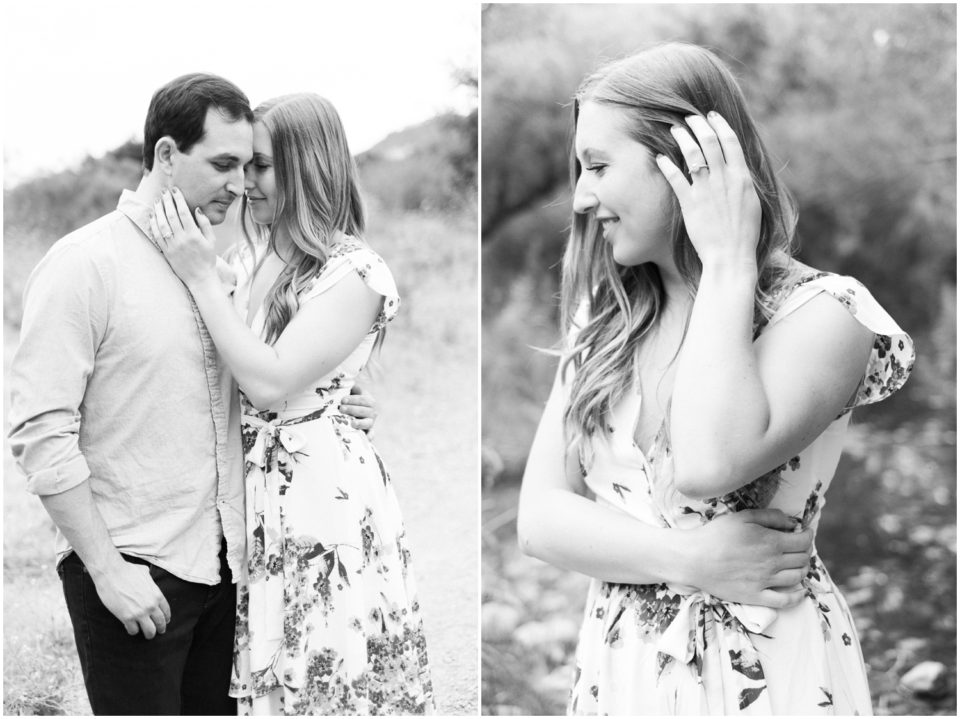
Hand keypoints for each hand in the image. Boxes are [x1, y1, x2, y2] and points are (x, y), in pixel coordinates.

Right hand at [92, 559, 170, 638]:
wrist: (112, 573)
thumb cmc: (127, 571)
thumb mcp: (144, 572)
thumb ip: (149, 578)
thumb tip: (147, 574)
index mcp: (157, 595)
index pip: (166, 611)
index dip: (166, 618)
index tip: (165, 622)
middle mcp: (151, 605)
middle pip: (160, 623)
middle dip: (160, 629)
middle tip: (159, 632)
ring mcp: (140, 613)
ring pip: (150, 631)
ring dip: (149, 634)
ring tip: (147, 635)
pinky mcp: (127, 618)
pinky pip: (133, 630)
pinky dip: (133, 631)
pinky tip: (131, 629)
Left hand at [151, 187, 218, 288]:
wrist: (200, 278)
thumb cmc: (207, 258)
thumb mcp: (211, 240)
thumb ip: (205, 224)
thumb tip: (197, 209)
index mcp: (194, 234)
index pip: (184, 212)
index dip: (178, 199)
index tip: (175, 190)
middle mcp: (182, 239)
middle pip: (171, 215)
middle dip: (167, 201)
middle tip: (164, 191)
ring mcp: (172, 245)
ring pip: (162, 223)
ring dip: (159, 210)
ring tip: (158, 201)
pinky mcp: (166, 251)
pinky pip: (157, 235)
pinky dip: (154, 224)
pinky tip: (153, 215)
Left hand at [340, 384, 377, 436]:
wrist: (352, 415)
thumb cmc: (349, 402)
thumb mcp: (351, 394)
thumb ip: (351, 389)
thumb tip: (350, 384)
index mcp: (368, 400)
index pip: (363, 399)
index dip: (354, 399)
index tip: (343, 400)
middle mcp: (372, 411)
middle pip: (365, 410)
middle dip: (353, 409)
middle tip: (341, 409)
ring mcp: (370, 422)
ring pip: (368, 423)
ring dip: (360, 423)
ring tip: (352, 423)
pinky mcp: (369, 432)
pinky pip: (371, 435)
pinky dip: (369, 437)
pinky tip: (365, 438)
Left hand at [656, 112, 760, 268]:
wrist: (732, 255)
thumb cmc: (744, 234)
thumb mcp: (751, 203)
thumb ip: (743, 184)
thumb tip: (738, 170)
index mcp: (742, 177)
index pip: (731, 141)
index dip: (719, 124)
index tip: (711, 115)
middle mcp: (725, 179)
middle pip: (710, 141)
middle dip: (698, 125)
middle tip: (688, 117)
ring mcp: (706, 190)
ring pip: (692, 154)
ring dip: (682, 138)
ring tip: (673, 129)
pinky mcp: (690, 203)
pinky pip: (676, 177)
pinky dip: (667, 164)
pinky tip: (659, 156)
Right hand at [685, 509, 812, 608]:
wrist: (694, 558)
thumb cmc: (716, 534)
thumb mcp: (742, 516)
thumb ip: (770, 516)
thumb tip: (792, 523)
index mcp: (771, 542)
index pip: (802, 541)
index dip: (808, 536)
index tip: (805, 533)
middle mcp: (773, 563)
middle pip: (802, 559)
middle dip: (805, 551)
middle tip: (799, 547)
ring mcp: (766, 581)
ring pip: (796, 577)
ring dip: (803, 569)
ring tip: (798, 564)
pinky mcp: (756, 596)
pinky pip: (784, 601)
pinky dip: (796, 597)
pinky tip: (799, 591)